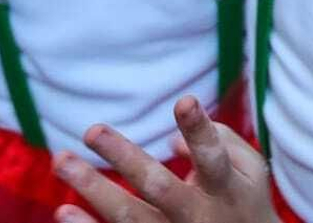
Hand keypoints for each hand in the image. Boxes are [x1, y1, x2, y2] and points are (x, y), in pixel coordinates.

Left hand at [51, 95, 276, 222]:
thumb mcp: (250, 173)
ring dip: (94, 189)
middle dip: (125, 158)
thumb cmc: (245, 204)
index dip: (199, 131)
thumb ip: (223, 143)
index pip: (213, 158)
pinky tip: (63, 212)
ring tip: (62, 162)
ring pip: (131, 218)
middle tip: (91, 129)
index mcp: (226, 190)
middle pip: (159, 187)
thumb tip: (175, 140)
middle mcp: (198, 216)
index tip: (184, 101)